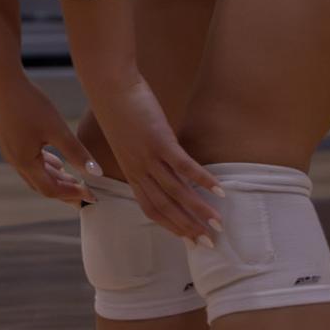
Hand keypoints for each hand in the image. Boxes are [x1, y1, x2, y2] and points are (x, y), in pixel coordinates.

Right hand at [0, 69, 98, 205]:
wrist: (1, 81)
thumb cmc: (29, 103)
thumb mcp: (57, 129)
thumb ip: (76, 152)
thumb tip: (98, 174)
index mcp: (25, 162)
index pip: (51, 190)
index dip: (73, 195)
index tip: (92, 195)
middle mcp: (14, 161)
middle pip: (41, 186)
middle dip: (64, 190)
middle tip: (85, 191)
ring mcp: (9, 151)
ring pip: (34, 175)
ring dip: (54, 179)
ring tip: (73, 178)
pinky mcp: (8, 141)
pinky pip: (28, 163)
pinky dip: (44, 167)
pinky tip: (55, 160)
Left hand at [87, 74, 222, 241]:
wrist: (109, 86)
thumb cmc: (121, 110)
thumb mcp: (130, 141)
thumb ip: (147, 158)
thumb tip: (169, 167)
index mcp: (131, 171)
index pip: (150, 207)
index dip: (170, 225)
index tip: (189, 239)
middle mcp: (138, 169)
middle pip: (165, 206)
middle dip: (188, 227)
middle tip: (210, 243)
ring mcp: (148, 156)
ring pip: (175, 191)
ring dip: (199, 210)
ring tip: (219, 223)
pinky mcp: (158, 140)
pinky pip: (183, 166)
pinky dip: (202, 179)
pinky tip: (220, 190)